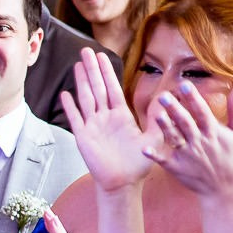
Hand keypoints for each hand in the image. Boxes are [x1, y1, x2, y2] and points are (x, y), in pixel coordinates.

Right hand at [61, 47, 161, 192]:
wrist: (123, 182)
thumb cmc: (138, 163)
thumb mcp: (154, 138)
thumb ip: (157, 118)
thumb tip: (167, 98)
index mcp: (121, 115)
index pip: (112, 88)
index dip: (107, 71)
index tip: (102, 55)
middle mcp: (105, 117)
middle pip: (97, 88)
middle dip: (92, 69)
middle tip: (86, 51)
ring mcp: (93, 126)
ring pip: (86, 98)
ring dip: (81, 81)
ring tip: (77, 64)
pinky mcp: (83, 137)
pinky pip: (75, 118)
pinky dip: (69, 107)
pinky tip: (65, 94)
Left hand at [143, 81, 232, 196]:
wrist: (223, 187)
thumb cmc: (231, 157)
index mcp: (213, 133)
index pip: (202, 112)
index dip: (194, 99)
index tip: (185, 85)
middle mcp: (199, 142)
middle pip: (185, 123)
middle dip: (175, 109)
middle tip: (164, 96)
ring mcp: (187, 155)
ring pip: (174, 138)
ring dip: (165, 127)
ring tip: (156, 114)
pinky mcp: (177, 167)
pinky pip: (164, 160)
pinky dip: (154, 155)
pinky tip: (143, 149)